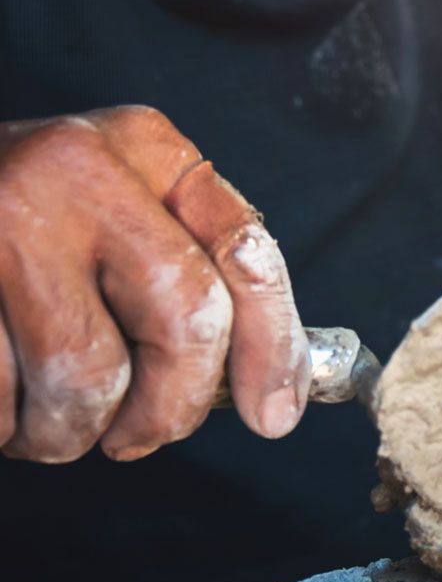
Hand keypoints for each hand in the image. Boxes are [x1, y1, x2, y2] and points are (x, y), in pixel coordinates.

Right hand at [0, 106, 308, 461]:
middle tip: (143, 434)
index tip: (275, 415)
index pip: (244, 253)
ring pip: (87, 378)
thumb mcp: (114, 215)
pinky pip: (0, 399)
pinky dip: (6, 426)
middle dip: (173, 406)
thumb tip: (274, 397)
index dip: (271, 347)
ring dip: (73, 431)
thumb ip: (190, 282)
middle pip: (183, 318)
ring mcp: (1, 220)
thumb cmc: (23, 231)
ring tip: (50, 418)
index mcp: (143, 146)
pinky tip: (2, 402)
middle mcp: (76, 169)